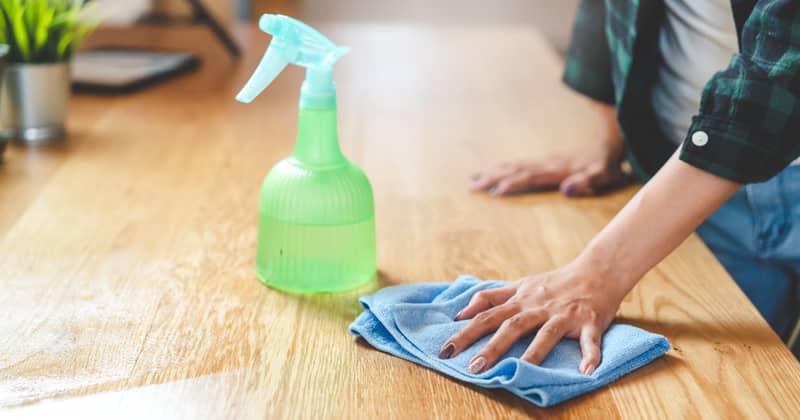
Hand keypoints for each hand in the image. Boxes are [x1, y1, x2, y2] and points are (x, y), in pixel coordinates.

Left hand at [437, 258, 627, 374]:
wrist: (597, 270)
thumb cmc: (554, 282)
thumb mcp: (520, 285)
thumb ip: (490, 297)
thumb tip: (460, 314)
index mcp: (520, 300)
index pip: (487, 316)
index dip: (466, 332)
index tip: (446, 350)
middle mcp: (538, 306)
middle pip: (512, 326)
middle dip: (492, 347)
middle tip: (474, 367)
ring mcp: (564, 314)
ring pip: (546, 333)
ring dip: (534, 353)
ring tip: (520, 371)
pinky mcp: (590, 321)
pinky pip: (589, 340)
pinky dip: (590, 355)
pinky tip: (585, 372)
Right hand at [470, 101, 628, 196]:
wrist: (608, 145)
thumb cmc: (605, 166)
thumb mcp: (602, 176)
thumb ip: (586, 182)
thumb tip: (566, 189)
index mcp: (556, 169)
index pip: (529, 177)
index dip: (512, 184)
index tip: (494, 191)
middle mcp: (546, 163)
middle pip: (514, 170)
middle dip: (492, 177)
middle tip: (472, 185)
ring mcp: (543, 161)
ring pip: (513, 166)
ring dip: (493, 172)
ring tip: (473, 179)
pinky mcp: (544, 162)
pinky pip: (518, 165)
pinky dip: (502, 168)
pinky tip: (493, 171)